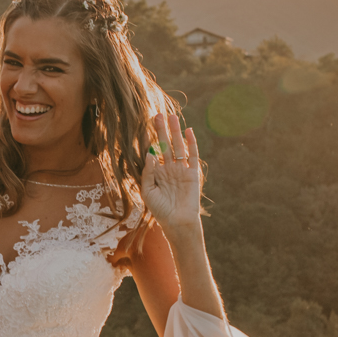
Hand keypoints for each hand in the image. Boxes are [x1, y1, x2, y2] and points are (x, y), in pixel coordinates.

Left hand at [141, 112, 202, 232]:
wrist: (177, 222)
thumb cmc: (160, 210)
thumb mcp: (148, 191)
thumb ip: (148, 172)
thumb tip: (150, 153)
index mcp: (157, 172)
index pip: (154, 151)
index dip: (150, 138)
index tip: (145, 125)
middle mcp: (169, 168)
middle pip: (166, 144)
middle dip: (162, 130)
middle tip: (158, 114)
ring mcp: (181, 169)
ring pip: (178, 146)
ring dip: (175, 132)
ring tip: (172, 117)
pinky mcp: (193, 173)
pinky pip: (192, 155)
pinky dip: (191, 143)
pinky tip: (188, 131)